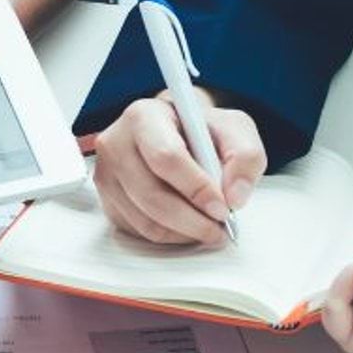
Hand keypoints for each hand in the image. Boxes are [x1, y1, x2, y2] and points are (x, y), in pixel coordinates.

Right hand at [92, 90, 265, 244]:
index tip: (222, 207)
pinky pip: (138, 230)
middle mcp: (116, 143)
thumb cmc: (199, 129)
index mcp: (143, 116)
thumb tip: (234, 196)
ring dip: (183, 232)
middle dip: (192, 220)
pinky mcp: (107, 200)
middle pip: (152, 195)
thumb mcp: (234, 128)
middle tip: (220, 227)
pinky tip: (187, 225)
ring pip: (145, 219)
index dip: (196, 188)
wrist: (175, 133)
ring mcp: (107, 174)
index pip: (166, 157)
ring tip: (208, 227)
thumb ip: (245, 156)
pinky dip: (169, 235)